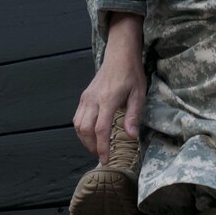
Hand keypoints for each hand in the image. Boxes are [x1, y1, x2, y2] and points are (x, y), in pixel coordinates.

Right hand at [72, 12, 145, 162]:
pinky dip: (81, 129)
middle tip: (102, 155)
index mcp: (108, 99)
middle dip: (92, 146)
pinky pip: (77, 117)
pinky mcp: (84, 96)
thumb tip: (132, 137)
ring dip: (85, 139)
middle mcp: (93, 99)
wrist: (119, 55)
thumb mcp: (138, 94)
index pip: (101, 129)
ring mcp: (86, 97)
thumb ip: (133, 115)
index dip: (102, 147)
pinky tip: (91, 134)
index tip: (105, 159)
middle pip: (85, 129)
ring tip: (96, 147)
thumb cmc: (131, 73)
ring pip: (78, 125)